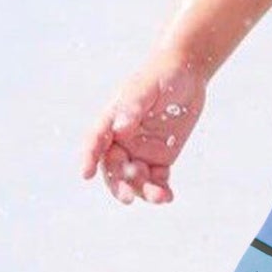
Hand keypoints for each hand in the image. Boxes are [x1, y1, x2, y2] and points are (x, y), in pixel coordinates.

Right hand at [80, 52, 205, 205]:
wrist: (186, 74)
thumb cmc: (161, 74)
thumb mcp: (147, 86)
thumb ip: (133, 106)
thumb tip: (120, 127)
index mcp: (111, 120)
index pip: (95, 141)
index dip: (88, 157)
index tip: (85, 174)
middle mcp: (122, 139)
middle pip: (113, 168)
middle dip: (118, 184)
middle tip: (127, 198)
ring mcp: (140, 151)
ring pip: (135, 179)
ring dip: (143, 191)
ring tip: (159, 197)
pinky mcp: (160, 158)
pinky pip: (156, 180)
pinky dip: (161, 191)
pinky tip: (167, 197)